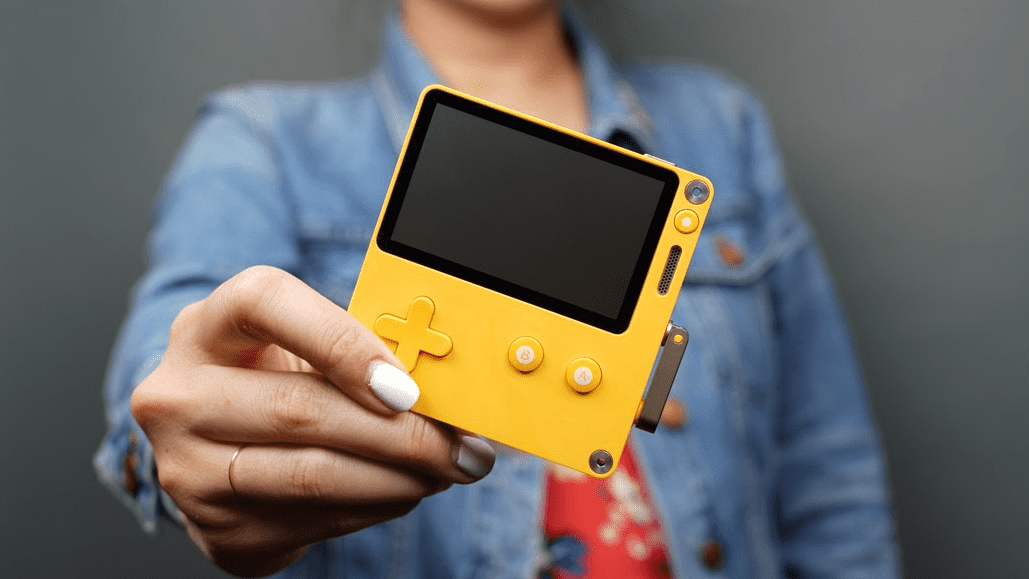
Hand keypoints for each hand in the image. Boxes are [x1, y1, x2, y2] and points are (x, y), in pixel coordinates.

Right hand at [131, 266, 494, 576]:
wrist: (215, 444)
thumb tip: (447, 387)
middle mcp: (178, 394)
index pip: (265, 304)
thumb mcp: (301, 349)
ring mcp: (186, 467)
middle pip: (300, 409)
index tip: (406, 387)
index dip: (342, 342)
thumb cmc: (274, 379)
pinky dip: (375, 508)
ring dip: (399, 479)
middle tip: (460, 446)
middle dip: (401, 434)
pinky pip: (313, 522)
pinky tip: (405, 492)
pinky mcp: (213, 527)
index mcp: (206, 326)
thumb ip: (359, 351)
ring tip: (445, 471)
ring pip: (311, 476)